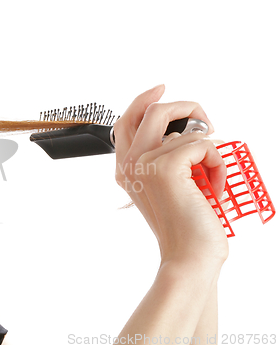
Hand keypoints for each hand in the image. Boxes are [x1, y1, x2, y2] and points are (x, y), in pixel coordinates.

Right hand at [114, 85, 228, 266]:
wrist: (189, 255)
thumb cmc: (183, 225)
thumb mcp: (169, 188)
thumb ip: (165, 159)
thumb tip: (186, 133)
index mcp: (126, 168)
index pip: (126, 121)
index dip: (144, 100)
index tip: (162, 89)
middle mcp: (130, 163)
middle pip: (152, 110)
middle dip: (186, 107)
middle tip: (208, 124)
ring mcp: (145, 163)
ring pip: (188, 131)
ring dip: (210, 154)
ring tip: (209, 181)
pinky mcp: (166, 167)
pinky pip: (204, 145)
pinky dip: (218, 164)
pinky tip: (213, 186)